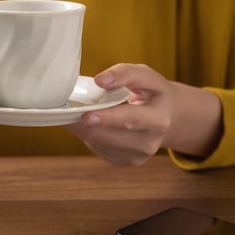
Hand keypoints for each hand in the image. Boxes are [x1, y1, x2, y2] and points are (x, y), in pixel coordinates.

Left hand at [66, 63, 222, 165]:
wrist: (167, 118)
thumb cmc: (153, 94)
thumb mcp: (145, 76)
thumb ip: (125, 73)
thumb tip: (101, 80)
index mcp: (159, 120)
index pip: (130, 119)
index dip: (107, 118)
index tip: (86, 115)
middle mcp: (148, 143)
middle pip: (108, 136)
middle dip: (84, 123)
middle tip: (67, 111)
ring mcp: (135, 156)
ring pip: (97, 143)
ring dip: (82, 127)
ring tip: (78, 112)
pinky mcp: (121, 161)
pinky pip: (96, 147)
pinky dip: (87, 134)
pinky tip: (92, 123)